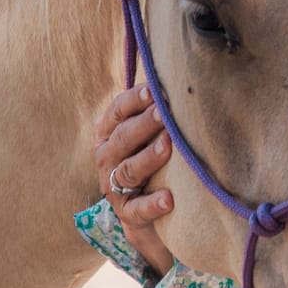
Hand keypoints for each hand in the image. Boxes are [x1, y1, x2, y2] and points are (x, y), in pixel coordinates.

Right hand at [93, 84, 174, 275]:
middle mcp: (107, 159)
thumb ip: (155, 108)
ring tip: (167, 146)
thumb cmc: (151, 159)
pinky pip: (139, 209)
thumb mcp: (147, 134)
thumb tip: (179, 73)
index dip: (133, 100)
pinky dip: (153, 204)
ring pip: (129, 170)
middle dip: (143, 124)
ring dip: (148, 157)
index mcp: (109, 134)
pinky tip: (169, 200)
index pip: (117, 112)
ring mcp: (114, 188)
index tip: (152, 90)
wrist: (147, 212)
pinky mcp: (128, 214)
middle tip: (164, 112)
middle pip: (123, 138)